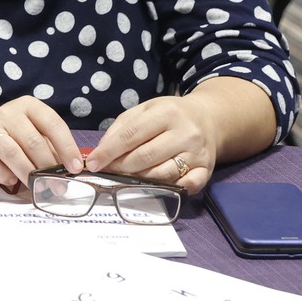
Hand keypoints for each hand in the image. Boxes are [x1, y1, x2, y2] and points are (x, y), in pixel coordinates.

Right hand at [0, 97, 82, 188]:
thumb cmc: (14, 134)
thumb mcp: (34, 131)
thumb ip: (51, 147)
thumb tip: (70, 169)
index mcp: (29, 106)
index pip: (52, 124)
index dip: (67, 147)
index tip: (75, 167)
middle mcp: (8, 114)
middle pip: (32, 141)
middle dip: (48, 166)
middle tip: (58, 185)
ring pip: (12, 152)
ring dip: (28, 172)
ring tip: (37, 186)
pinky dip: (4, 175)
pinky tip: (12, 179)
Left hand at [86, 95, 217, 192]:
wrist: (209, 119)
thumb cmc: (170, 115)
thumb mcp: (146, 110)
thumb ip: (122, 127)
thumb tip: (100, 152)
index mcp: (167, 113)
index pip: (131, 135)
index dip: (108, 151)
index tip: (93, 163)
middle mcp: (185, 133)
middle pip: (145, 157)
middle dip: (120, 167)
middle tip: (106, 172)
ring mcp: (197, 153)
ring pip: (162, 174)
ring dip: (138, 180)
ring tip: (124, 179)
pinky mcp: (206, 170)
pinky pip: (187, 186)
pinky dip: (170, 190)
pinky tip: (155, 189)